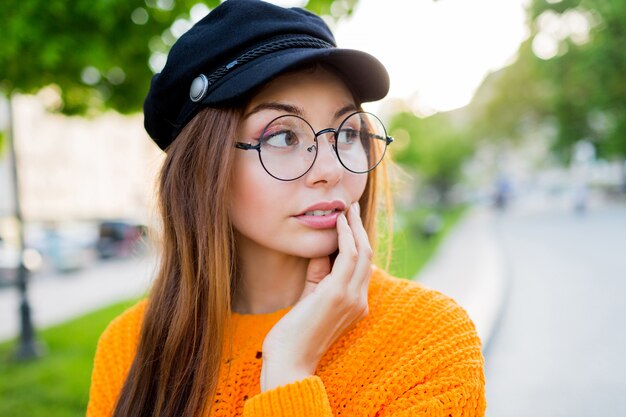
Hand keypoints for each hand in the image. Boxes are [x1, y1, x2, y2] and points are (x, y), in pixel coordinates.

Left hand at [260, 202, 371, 391]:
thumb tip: (323, 249)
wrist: (289, 361)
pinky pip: (348, 255)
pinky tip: (338, 222)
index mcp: (356, 304)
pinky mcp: (337, 294)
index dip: (359, 241)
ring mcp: (351, 298)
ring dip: (354, 227)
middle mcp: (359, 301)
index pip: (363, 267)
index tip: (349, 221)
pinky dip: (345, 235)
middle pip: (368, 256)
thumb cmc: (295, 333)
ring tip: (346, 208)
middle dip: (360, 228)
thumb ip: (319, 275)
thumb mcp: (311, 297)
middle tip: (350, 206)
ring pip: (362, 252)